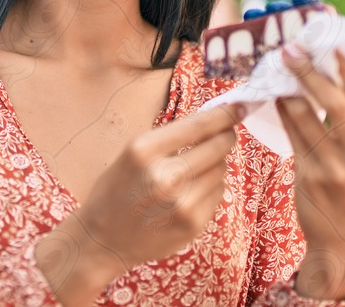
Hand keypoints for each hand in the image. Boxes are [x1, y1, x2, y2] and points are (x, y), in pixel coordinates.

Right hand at [34, 104, 243, 304]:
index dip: (225, 114)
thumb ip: (170, 137)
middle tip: (226, 132)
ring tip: (191, 170)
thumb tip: (214, 120)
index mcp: (144, 150)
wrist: (103, 240)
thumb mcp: (133, 153)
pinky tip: (189, 192)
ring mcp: (182, 204)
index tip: (241, 105)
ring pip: (221, 169)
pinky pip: (218, 193)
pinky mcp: (193, 224)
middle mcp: (165, 177)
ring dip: (214, 163)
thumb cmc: (116, 190)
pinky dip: (210, 187)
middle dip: (226, 135)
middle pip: (218, 146)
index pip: (198, 126)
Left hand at [277, 45, 344, 299]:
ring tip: (277, 68)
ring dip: (289, 88)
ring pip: (307, 117)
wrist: (342, 240)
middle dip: (310, 72)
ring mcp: (339, 170)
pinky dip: (282, 111)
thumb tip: (329, 72)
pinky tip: (275, 96)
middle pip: (336, 103)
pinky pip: (292, 134)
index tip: (330, 45)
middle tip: (290, 50)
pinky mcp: (312, 177)